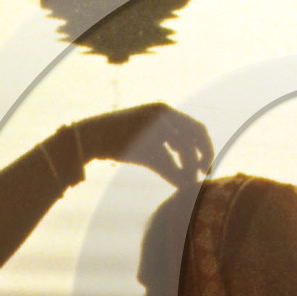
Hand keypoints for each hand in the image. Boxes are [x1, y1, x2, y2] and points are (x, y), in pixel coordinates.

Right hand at [79, 105, 211, 185]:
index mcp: (165, 112)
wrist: (91, 137)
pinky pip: (166, 155)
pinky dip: (174, 171)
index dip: (206, 148)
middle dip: (205, 155)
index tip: (205, 168)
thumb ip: (169, 160)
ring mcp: (153, 121)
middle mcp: (163, 113)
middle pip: (197, 132)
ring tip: (187, 182)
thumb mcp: (147, 149)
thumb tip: (187, 183)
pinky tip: (178, 183)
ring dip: (189, 166)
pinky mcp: (143, 134)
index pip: (196, 128)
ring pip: (184, 145)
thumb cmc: (119, 143)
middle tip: (205, 175)